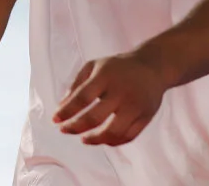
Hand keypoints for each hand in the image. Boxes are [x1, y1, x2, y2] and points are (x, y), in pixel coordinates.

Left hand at [52, 52, 167, 145]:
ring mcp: (135, 106)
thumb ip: (76, 84)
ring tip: (84, 139)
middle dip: (75, 127)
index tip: (55, 119)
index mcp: (106, 76)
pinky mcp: (146, 117)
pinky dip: (112, 142)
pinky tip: (102, 139)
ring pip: (112, 132)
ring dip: (94, 140)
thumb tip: (61, 106)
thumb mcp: (95, 66)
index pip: (82, 97)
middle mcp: (121, 91)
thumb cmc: (118, 67)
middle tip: (64, 130)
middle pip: (94, 117)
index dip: (66, 111)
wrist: (153, 66)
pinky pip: (128, 137)